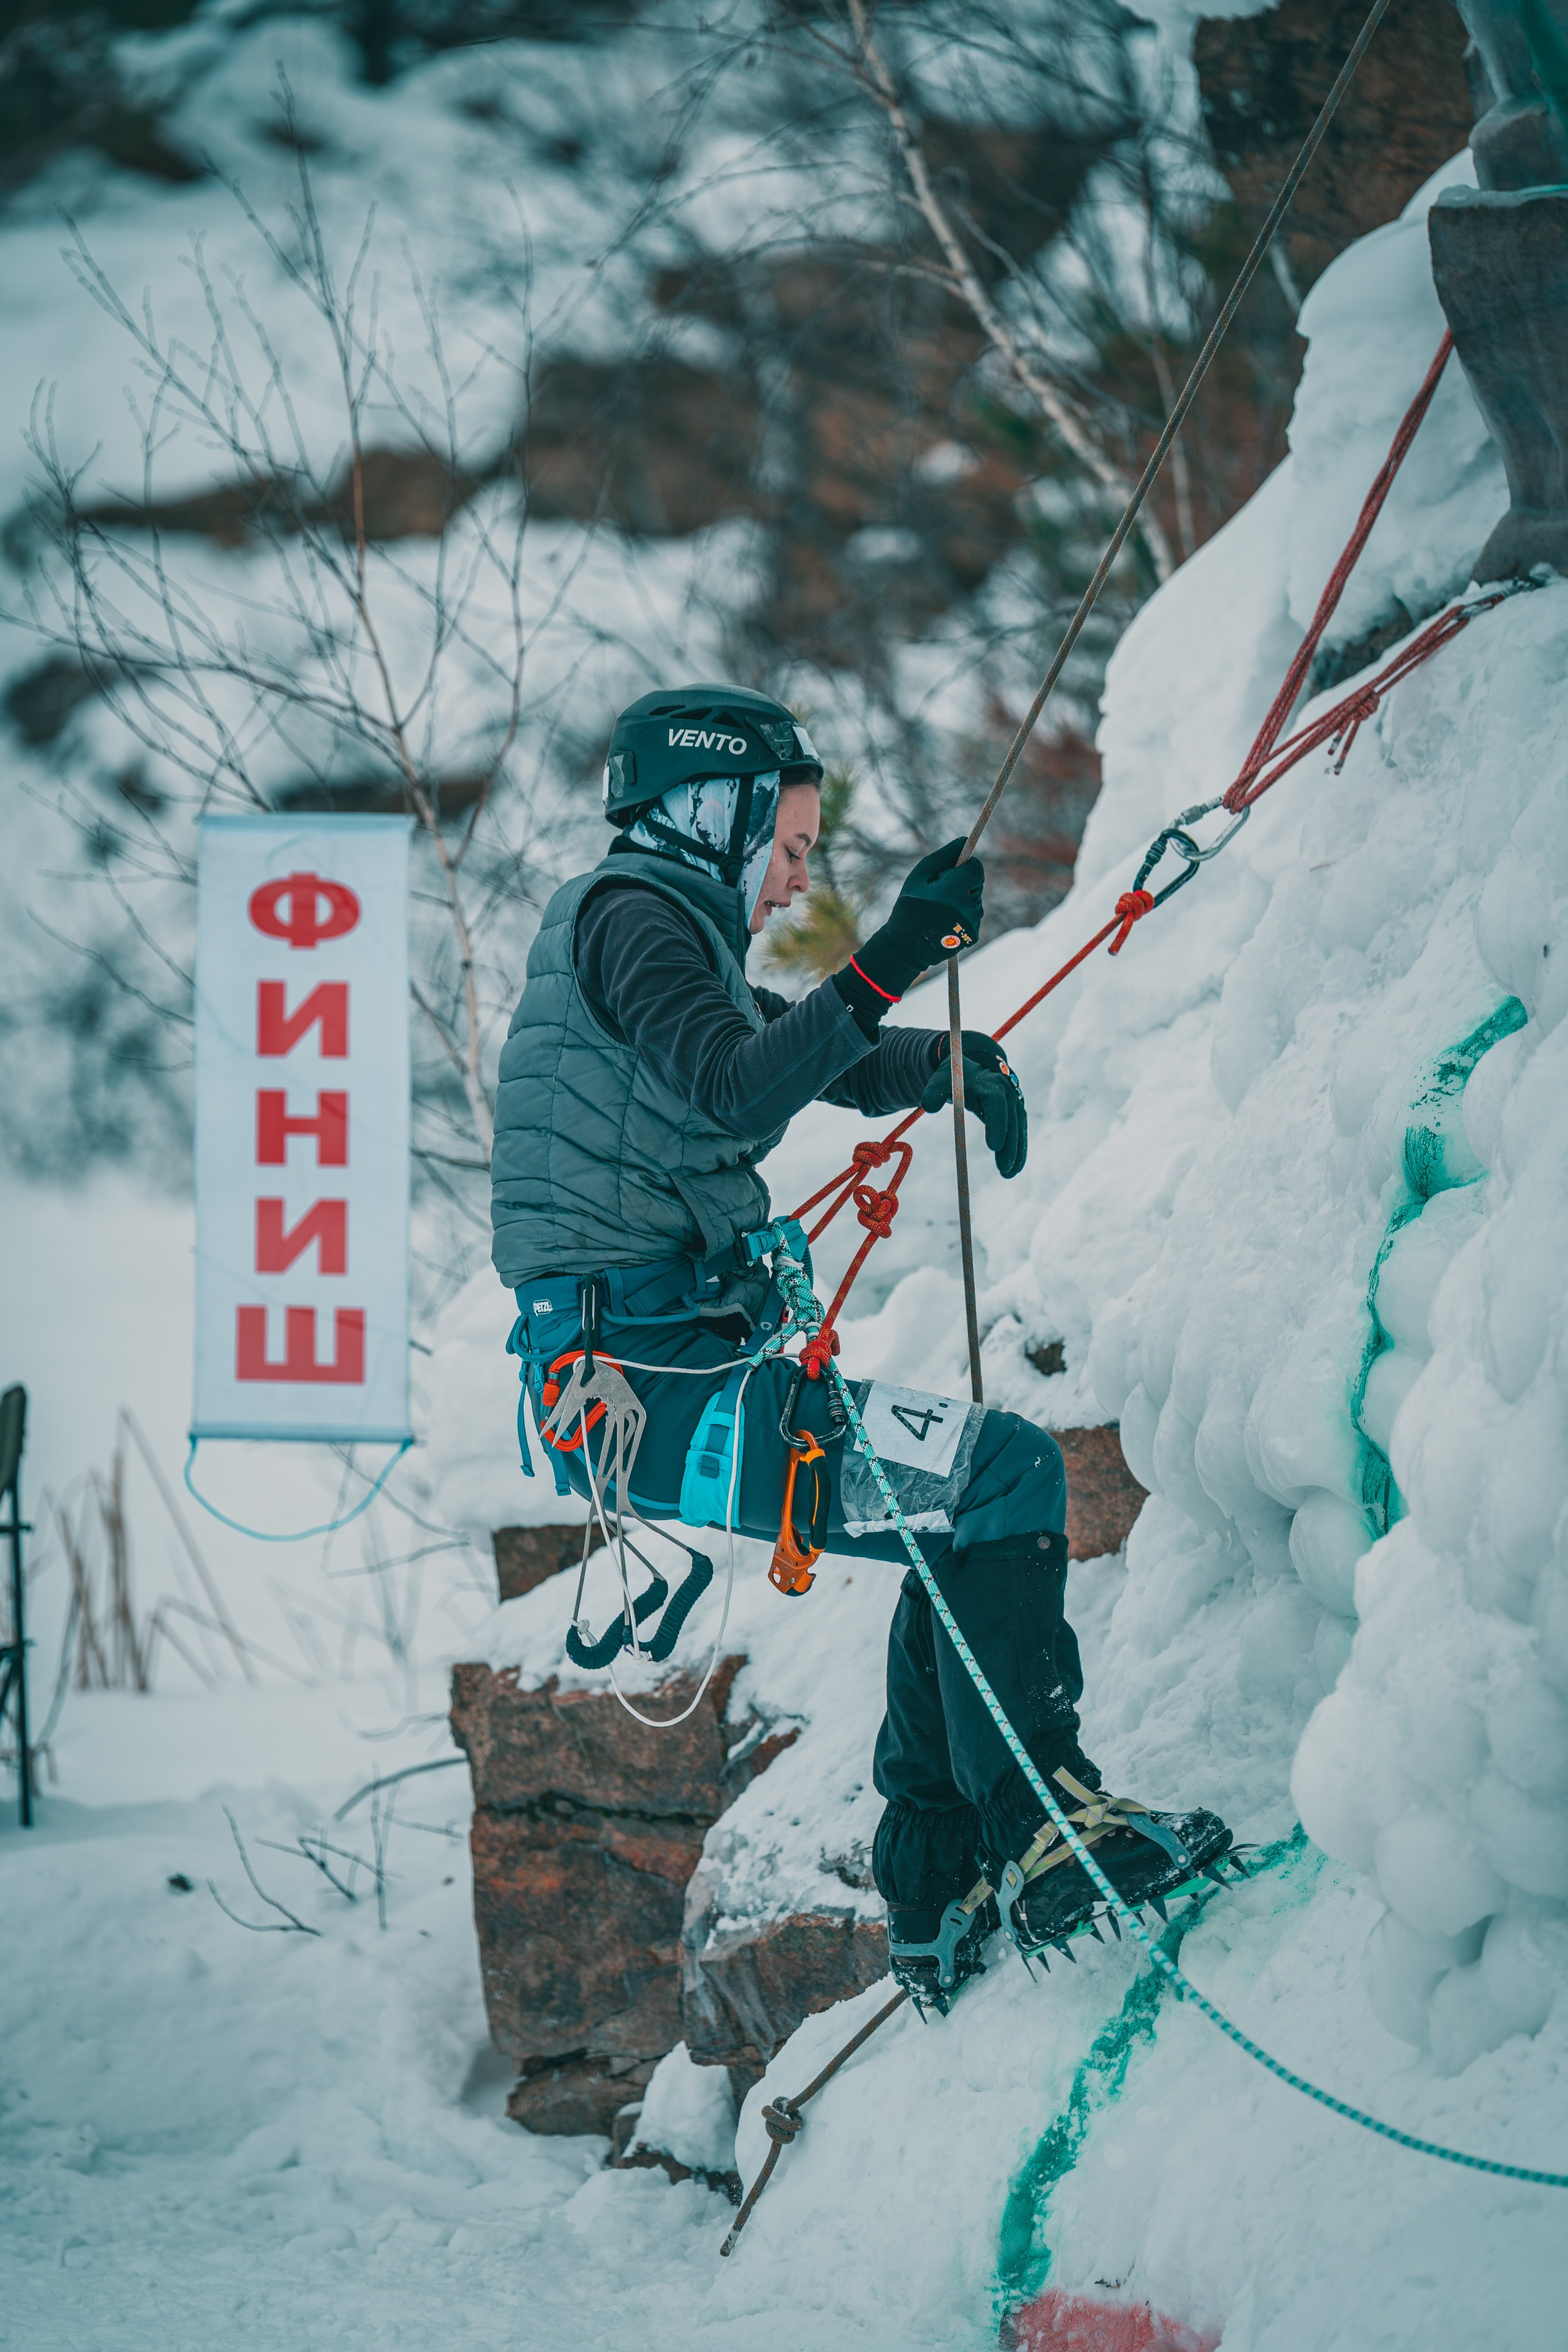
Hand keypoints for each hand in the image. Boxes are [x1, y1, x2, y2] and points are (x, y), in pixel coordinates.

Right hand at [848, 839, 983, 1003]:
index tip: (951, 872)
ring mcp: (972, 923)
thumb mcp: (920, 874)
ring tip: (939, 910)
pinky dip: (961, 915)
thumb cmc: (910, 906)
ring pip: (974, 900)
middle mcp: (968, 907)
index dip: (965, 866)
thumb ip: (944, 856)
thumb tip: (965, 841)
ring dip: (961, 900)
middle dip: (961, 883)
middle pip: (976, 883)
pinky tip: (944, 922)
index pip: (976, 868)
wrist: (906, 947)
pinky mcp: (973, 936)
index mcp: (955, 889)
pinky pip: (972, 916)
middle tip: (939, 893)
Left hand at [919, 1030, 1026, 1178]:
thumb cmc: (956, 1076)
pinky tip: (1015, 1168)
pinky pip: (1021, 1132)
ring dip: (1017, 1152)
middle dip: (1010, 1145)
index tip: (993, 1147)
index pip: (996, 1103)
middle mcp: (1006, 1092)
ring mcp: (1014, 1102)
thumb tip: (928, 1106)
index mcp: (988, 1084)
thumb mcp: (942, 1080)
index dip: (997, 1124)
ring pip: (1019, 1128)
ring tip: (1009, 1174)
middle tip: (1004, 1169)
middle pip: (1011, 1120)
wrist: (976, 1066)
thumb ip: (933, 1092)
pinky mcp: (1017, 1112)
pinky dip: (1019, 1150)